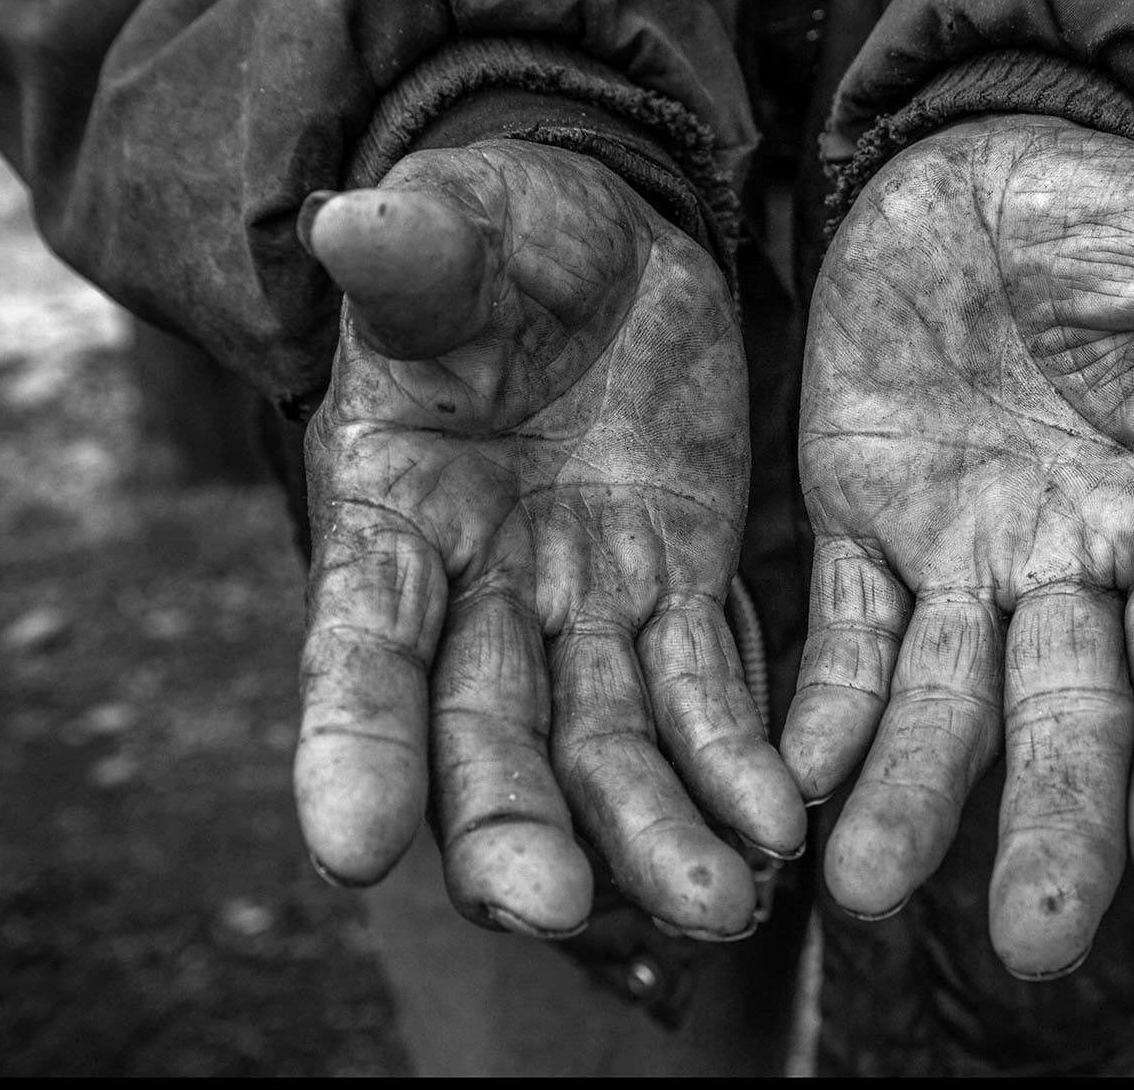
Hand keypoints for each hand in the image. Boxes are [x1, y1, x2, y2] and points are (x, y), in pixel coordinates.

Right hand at [293, 140, 804, 940]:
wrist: (601, 243)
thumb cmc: (502, 234)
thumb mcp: (460, 227)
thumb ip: (416, 255)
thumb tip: (356, 226)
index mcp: (393, 514)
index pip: (360, 646)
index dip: (351, 743)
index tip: (352, 847)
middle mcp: (480, 588)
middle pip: (490, 732)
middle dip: (514, 823)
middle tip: (549, 908)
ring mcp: (586, 600)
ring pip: (612, 742)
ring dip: (654, 828)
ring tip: (718, 906)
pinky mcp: (684, 586)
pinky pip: (711, 691)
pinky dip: (741, 762)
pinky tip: (782, 826)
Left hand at [783, 115, 1133, 976]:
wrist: (983, 169)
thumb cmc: (1123, 224)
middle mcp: (1070, 570)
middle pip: (1066, 719)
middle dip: (1050, 824)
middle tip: (1030, 941)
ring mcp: (961, 558)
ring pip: (939, 701)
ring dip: (907, 793)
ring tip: (860, 886)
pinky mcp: (859, 526)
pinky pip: (836, 640)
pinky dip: (816, 716)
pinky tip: (786, 790)